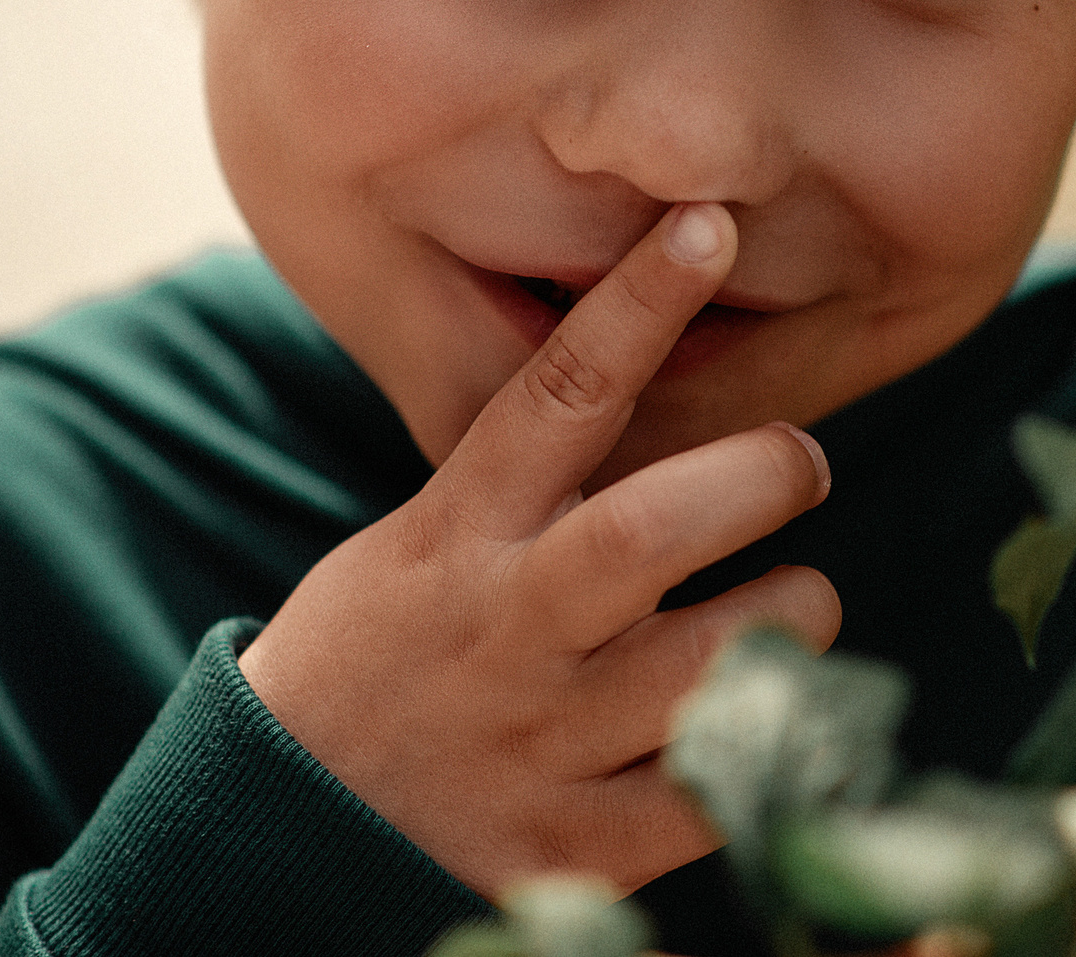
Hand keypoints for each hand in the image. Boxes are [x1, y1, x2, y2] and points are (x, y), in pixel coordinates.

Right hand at [239, 202, 840, 896]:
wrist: (275, 831)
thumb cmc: (379, 654)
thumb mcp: (420, 542)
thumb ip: (527, 480)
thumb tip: (654, 366)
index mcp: (459, 532)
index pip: (557, 396)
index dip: (640, 305)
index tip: (709, 226)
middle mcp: (505, 627)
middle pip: (652, 529)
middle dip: (761, 476)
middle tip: (800, 464)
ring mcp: (540, 743)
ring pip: (714, 664)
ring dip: (790, 616)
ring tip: (797, 601)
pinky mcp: (570, 848)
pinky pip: (712, 794)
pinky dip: (767, 748)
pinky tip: (776, 717)